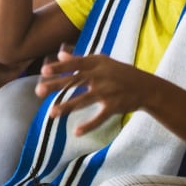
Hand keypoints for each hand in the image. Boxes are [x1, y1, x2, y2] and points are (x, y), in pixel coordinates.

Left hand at [35, 45, 155, 134]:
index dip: (60, 67)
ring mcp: (107, 92)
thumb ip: (80, 59)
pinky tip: (76, 132)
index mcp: (97, 64)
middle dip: (56, 86)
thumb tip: (59, 53)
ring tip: (52, 114)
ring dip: (67, 107)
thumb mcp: (102, 62)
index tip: (44, 70)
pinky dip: (89, 125)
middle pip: (75, 81)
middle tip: (38, 91)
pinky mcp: (114, 106)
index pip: (75, 64)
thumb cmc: (120, 73)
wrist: (146, 87)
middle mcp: (101, 76)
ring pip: (84, 100)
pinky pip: (99, 117)